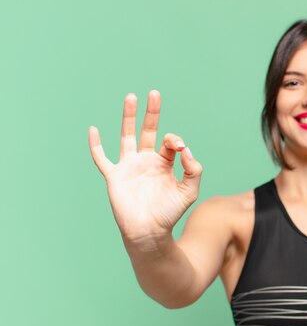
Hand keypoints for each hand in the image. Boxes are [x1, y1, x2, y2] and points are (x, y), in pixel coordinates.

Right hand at [88, 90, 202, 240]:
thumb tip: (186, 149)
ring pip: (127, 136)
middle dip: (151, 113)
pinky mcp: (115, 176)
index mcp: (164, 164)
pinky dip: (96, 145)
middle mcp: (146, 162)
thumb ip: (193, 169)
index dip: (175, 140)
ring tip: (131, 97)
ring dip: (128, 117)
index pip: (169, 142)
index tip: (179, 148)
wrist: (150, 231)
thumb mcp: (189, 191)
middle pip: (148, 131)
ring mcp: (129, 167)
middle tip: (154, 94)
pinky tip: (93, 129)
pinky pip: (102, 158)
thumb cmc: (170, 213)